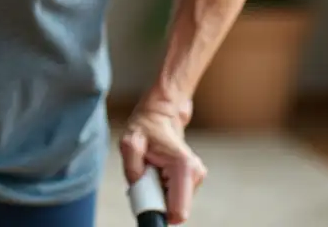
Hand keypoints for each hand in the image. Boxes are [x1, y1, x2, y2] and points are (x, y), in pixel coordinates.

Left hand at [119, 106, 206, 223]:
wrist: (159, 115)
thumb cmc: (145, 127)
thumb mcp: (130, 142)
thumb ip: (132, 168)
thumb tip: (139, 188)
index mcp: (183, 168)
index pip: (178, 212)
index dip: (159, 212)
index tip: (145, 197)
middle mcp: (195, 174)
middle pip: (174, 209)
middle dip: (156, 199)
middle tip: (145, 178)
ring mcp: (196, 177)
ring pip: (174, 203)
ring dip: (158, 193)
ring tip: (151, 171)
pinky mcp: (193, 179)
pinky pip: (175, 196)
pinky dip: (163, 189)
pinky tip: (157, 172)